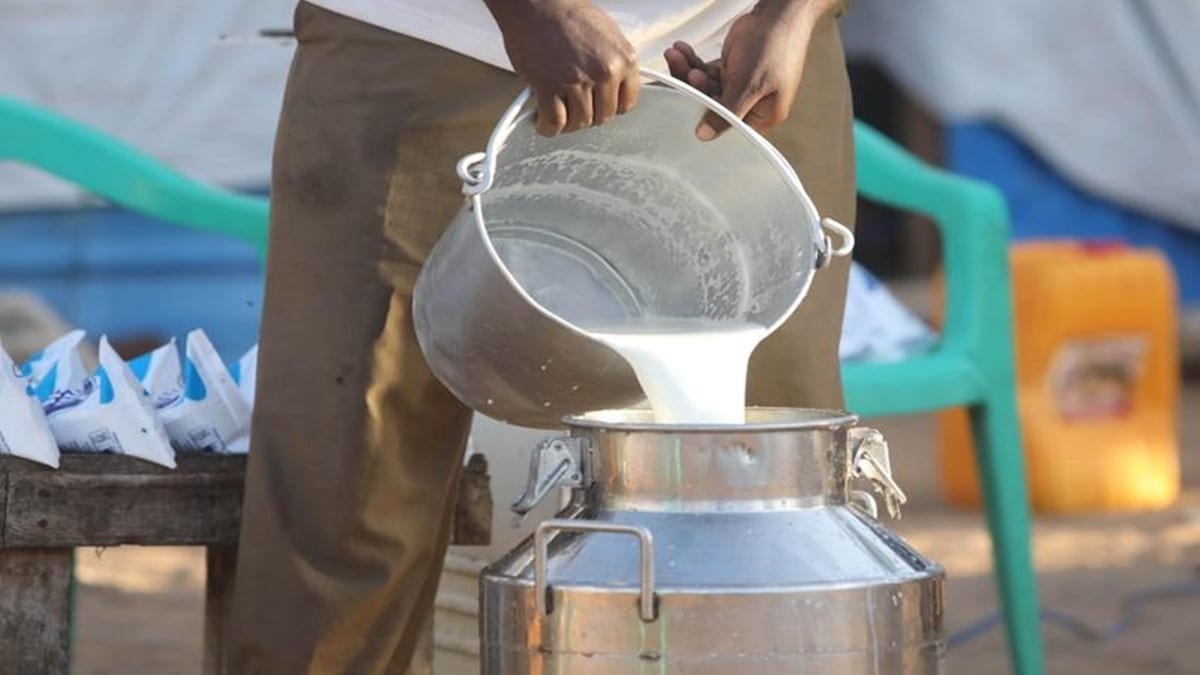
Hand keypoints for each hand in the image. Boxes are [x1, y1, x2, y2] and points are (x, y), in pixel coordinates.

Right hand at [486, 0, 639, 135]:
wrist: (537, 4)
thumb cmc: (569, 16)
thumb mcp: (608, 35)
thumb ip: (616, 63)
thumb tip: (614, 91)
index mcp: (624, 59)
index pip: (627, 104)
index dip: (609, 108)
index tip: (597, 106)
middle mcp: (605, 72)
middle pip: (602, 117)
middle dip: (587, 116)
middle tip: (572, 109)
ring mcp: (577, 81)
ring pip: (579, 123)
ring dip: (567, 124)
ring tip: (557, 114)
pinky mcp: (548, 87)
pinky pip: (554, 122)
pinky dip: (547, 127)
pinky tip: (541, 121)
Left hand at [664, 0, 833, 139]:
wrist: (778, 13)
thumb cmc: (774, 47)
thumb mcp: (749, 84)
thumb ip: (725, 111)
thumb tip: (705, 136)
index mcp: (762, 116)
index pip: (727, 128)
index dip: (705, 118)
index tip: (684, 104)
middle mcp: (749, 105)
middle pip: (711, 106)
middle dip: (691, 87)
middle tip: (679, 69)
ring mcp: (738, 87)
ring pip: (704, 88)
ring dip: (687, 71)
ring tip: (675, 54)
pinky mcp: (729, 71)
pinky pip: (705, 72)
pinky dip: (692, 62)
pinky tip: (681, 50)